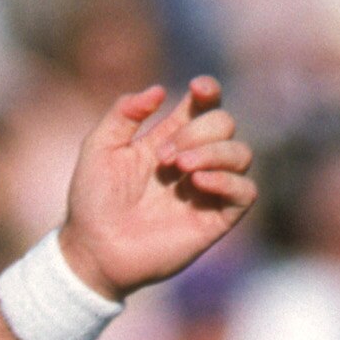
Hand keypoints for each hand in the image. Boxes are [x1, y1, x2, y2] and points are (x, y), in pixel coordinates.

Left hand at [58, 75, 255, 301]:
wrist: (94, 250)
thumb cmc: (93, 200)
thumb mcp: (99, 147)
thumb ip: (124, 113)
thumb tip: (159, 90)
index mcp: (169, 139)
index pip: (204, 105)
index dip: (209, 91)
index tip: (198, 89)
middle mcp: (194, 161)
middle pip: (224, 125)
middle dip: (198, 131)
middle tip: (164, 157)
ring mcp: (207, 190)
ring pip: (241, 154)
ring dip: (214, 152)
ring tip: (181, 167)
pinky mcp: (216, 219)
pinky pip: (246, 191)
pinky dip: (228, 180)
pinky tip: (197, 183)